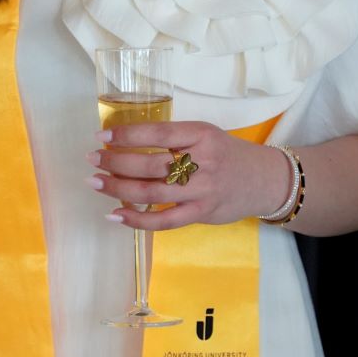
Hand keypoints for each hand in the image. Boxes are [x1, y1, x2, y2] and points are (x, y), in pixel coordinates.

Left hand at [90, 121, 294, 229]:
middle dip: (116, 162)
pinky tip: (115, 214)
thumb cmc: (227, 153)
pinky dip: (137, 220)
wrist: (264, 180)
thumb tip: (125, 144)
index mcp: (201, 134)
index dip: (127, 135)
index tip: (102, 136)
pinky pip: (164, 221)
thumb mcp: (205, 135)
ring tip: (95, 182)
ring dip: (118, 189)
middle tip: (93, 159)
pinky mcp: (201, 214)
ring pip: (152, 193)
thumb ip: (174, 139)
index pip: (158, 134)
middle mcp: (203, 162)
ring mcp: (202, 191)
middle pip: (151, 165)